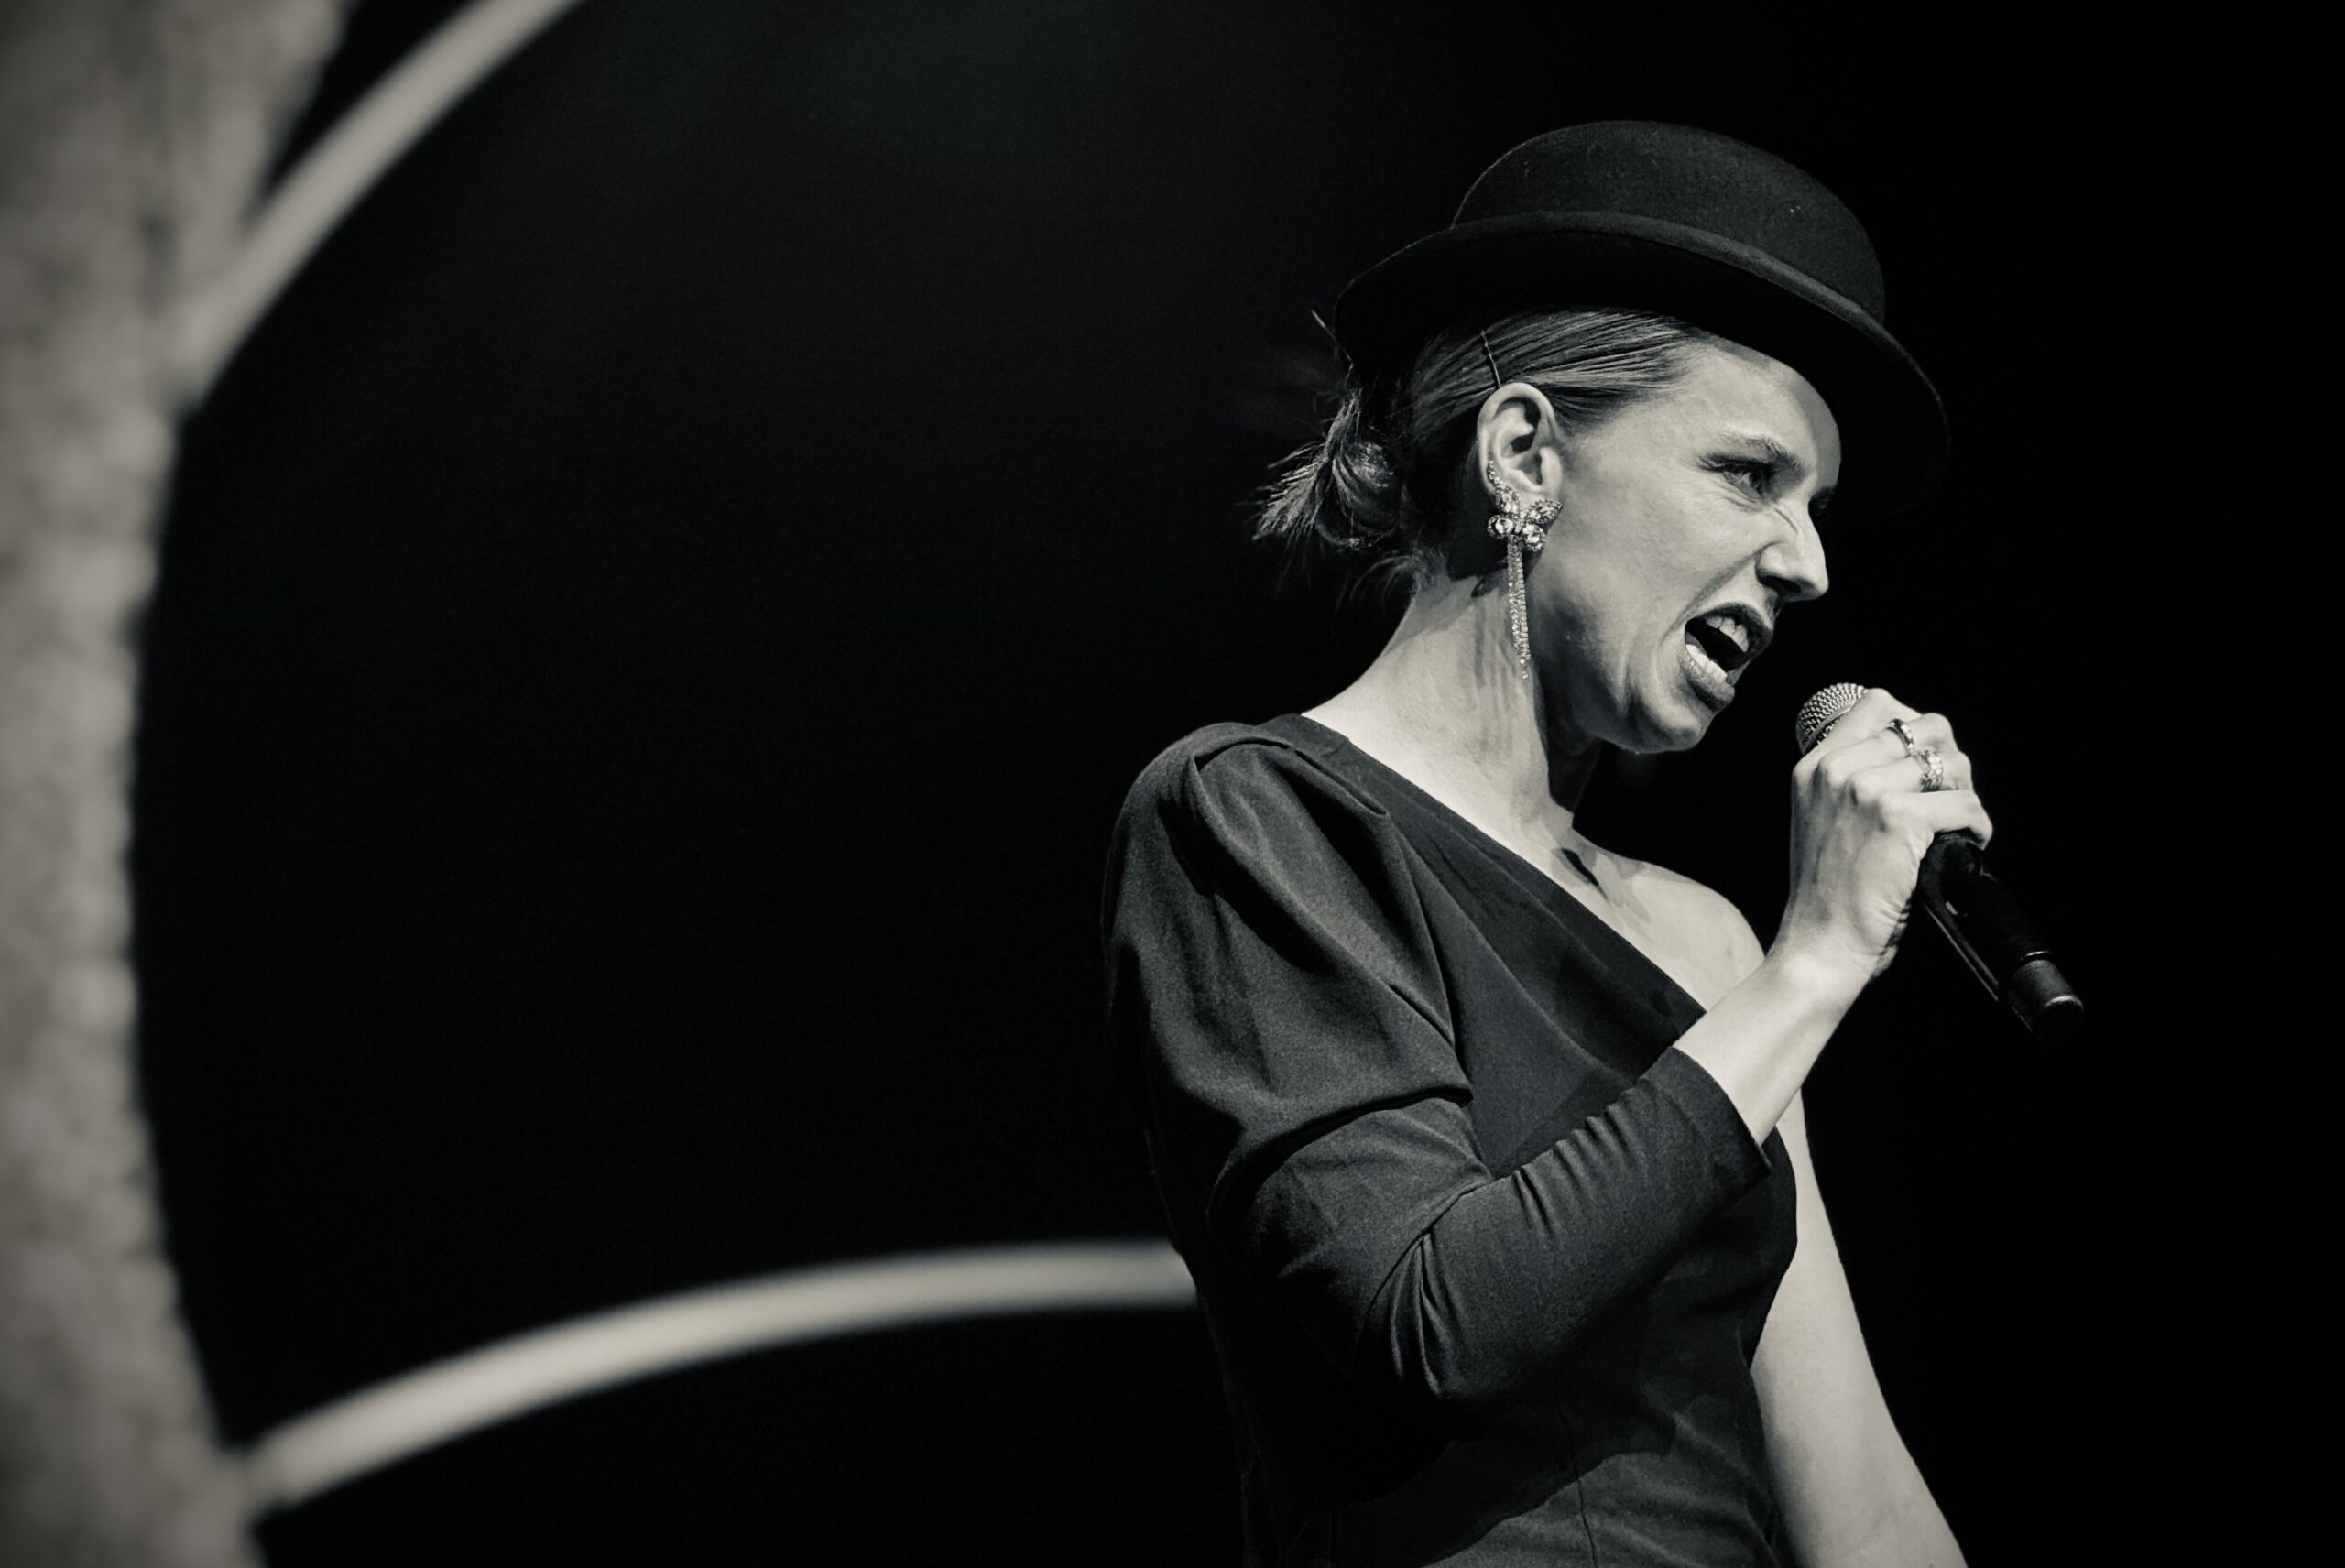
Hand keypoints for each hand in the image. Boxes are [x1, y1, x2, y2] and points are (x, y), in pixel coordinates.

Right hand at [1774, 687, 1992, 988]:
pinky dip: (1977, 826)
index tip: (1923, 764)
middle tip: (1949, 800)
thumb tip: (1915, 759)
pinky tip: (1966, 845)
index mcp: (1814, 765)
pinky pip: (1964, 804)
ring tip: (1958, 826)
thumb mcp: (1819, 819)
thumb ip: (1849, 782)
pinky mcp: (1897, 818)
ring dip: (1966, 795)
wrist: (1819, 945)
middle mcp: (1836, 768)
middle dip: (1951, 762)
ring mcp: (1865, 789)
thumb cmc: (1826, 895)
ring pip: (1951, 763)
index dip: (1914, 726)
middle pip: (1926, 726)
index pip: (1878, 703)